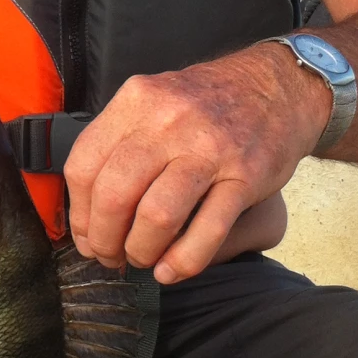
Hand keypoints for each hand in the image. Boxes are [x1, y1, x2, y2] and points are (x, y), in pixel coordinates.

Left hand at [63, 45, 331, 283]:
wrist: (279, 86)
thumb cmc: (207, 103)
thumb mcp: (154, 101)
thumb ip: (119, 141)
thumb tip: (87, 207)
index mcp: (136, 102)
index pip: (83, 166)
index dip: (79, 215)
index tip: (86, 237)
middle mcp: (168, 121)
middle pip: (114, 196)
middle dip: (104, 240)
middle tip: (110, 257)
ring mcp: (209, 149)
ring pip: (156, 217)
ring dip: (141, 252)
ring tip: (142, 260)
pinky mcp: (246, 176)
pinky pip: (207, 231)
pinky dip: (183, 261)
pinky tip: (170, 271)